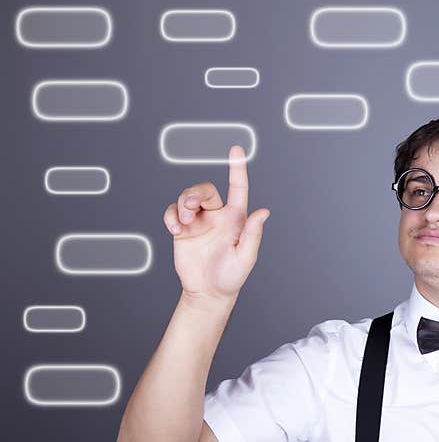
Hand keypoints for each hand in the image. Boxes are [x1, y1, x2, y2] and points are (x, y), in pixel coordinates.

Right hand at [163, 145, 270, 301]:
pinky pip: (173, 212)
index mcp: (236, 219)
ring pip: (187, 197)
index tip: (236, 148)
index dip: (237, 168)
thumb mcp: (245, 257)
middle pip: (205, 190)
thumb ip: (252, 235)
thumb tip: (263, 212)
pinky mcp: (182, 230)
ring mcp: (199, 221)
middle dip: (194, 193)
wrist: (208, 293)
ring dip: (182, 204)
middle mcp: (217, 216)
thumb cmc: (232, 276)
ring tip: (182, 221)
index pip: (238, 188)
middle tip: (190, 208)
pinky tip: (175, 227)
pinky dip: (171, 215)